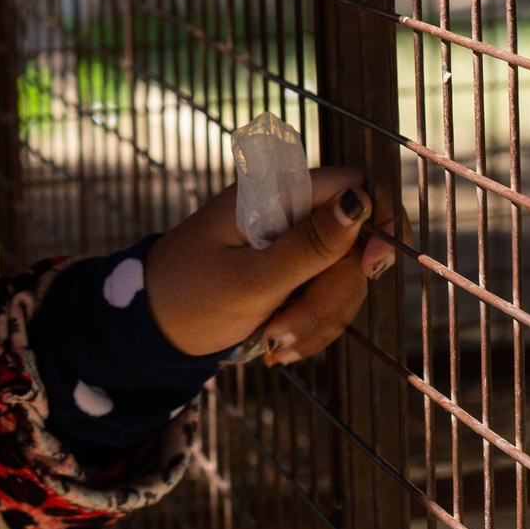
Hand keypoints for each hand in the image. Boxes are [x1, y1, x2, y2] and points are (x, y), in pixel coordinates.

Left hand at [141, 167, 399, 362]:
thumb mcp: (250, 280)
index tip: (371, 269)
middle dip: (330, 297)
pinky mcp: (295, 275)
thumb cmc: (189, 297)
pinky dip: (310, 327)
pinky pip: (329, 300)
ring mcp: (294, 244)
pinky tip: (275, 344)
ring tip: (272, 344)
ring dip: (318, 320)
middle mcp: (289, 211)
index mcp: (274, 193)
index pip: (356, 184)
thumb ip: (309, 246)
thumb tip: (360, 200)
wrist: (153, 330)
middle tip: (282, 333)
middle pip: (356, 244)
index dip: (377, 221)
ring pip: (347, 279)